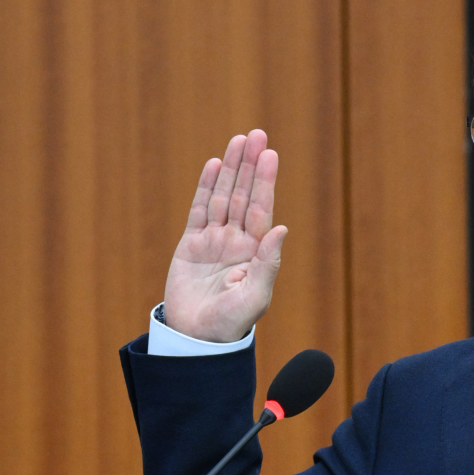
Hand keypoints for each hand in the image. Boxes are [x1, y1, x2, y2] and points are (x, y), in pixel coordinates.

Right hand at [162, 129, 286, 341]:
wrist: (196, 340)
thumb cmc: (230, 324)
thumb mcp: (255, 296)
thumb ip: (268, 263)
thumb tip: (282, 229)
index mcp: (255, 253)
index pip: (262, 209)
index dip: (266, 181)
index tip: (270, 155)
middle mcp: (236, 242)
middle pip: (244, 195)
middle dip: (250, 165)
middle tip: (257, 134)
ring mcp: (213, 241)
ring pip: (223, 197)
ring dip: (230, 169)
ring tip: (238, 140)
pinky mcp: (191, 246)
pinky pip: (199, 210)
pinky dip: (206, 188)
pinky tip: (213, 165)